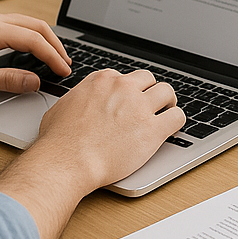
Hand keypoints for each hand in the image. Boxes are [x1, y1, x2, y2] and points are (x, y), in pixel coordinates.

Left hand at [0, 12, 70, 96]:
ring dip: (44, 39)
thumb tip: (33, 81)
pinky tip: (32, 50)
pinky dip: (30, 37)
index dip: (53, 57)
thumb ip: (5, 80)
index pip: (34, 40)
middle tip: (66, 65)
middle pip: (35, 26)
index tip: (64, 72)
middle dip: (55, 45)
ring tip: (55, 58)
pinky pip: (14, 27)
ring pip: (26, 24)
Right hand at [0, 69, 185, 238]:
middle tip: (152, 105)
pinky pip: (177, 117)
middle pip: (149, 80)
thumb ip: (79, 99)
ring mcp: (140, 107)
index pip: (125, 77)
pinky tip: (172, 130)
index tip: (130, 101)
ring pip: (167, 92)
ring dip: (168, 103)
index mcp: (103, 81)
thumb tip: (79, 102)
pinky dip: (177, 122)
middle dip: (151, 92)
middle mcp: (123, 88)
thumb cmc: (59, 140)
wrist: (67, 161)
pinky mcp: (152, 129)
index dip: (129, 91)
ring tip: (166, 114)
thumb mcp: (62, 107)